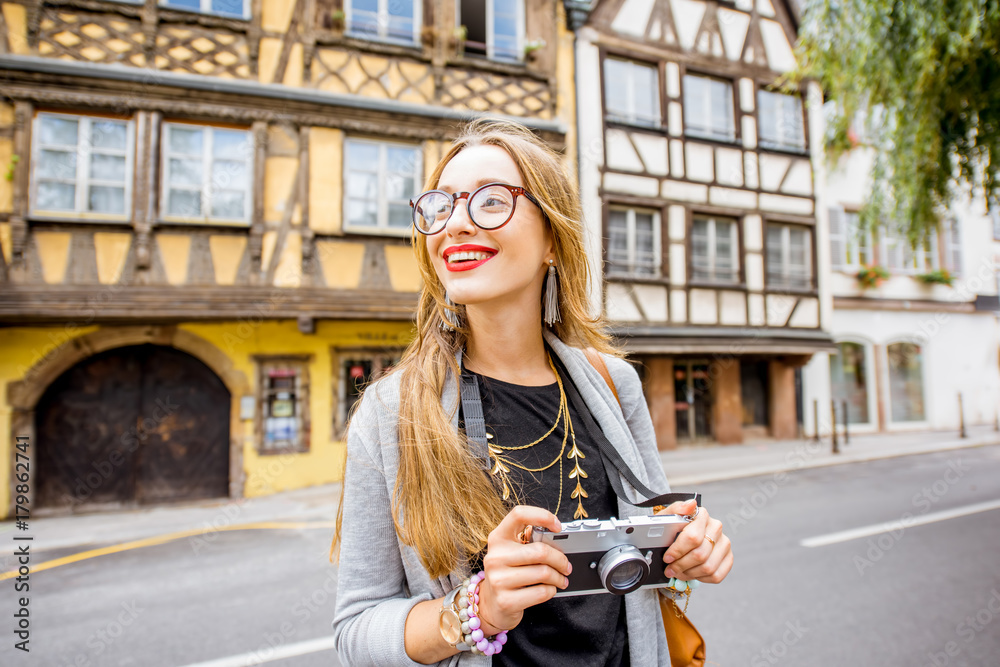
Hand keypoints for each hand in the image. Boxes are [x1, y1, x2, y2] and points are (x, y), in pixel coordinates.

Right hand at [477, 505, 571, 634]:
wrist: (490, 605)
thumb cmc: (507, 574)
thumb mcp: (511, 553)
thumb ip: (528, 542)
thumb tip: (556, 539)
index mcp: (498, 538)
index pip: (518, 514)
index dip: (542, 516)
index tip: (557, 526)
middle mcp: (495, 556)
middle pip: (540, 551)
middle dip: (561, 559)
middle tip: (566, 566)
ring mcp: (498, 579)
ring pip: (543, 572)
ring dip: (559, 577)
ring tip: (561, 579)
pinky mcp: (506, 600)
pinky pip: (541, 592)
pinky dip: (551, 591)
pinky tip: (549, 589)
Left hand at [656, 499, 732, 583]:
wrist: (681, 534)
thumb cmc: (672, 527)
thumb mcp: (668, 517)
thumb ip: (677, 509)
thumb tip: (691, 504)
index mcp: (702, 515)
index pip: (693, 537)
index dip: (678, 550)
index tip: (667, 558)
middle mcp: (716, 528)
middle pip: (700, 555)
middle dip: (681, 565)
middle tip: (670, 569)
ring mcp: (724, 543)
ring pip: (708, 567)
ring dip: (689, 574)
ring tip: (678, 572)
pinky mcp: (729, 558)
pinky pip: (716, 575)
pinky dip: (701, 578)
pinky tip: (691, 573)